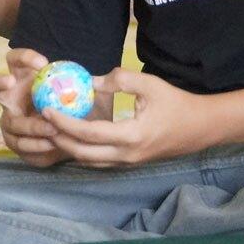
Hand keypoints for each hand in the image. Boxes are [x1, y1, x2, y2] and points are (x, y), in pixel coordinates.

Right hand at [0, 48, 88, 167]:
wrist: (82, 139)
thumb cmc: (83, 109)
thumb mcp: (90, 95)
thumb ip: (93, 86)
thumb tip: (104, 81)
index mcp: (26, 78)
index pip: (14, 59)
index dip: (23, 58)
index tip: (43, 64)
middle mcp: (12, 98)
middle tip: (11, 83)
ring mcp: (11, 120)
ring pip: (10, 123)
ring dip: (30, 127)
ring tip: (52, 131)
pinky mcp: (16, 142)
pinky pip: (20, 145)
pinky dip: (36, 147)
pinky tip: (53, 147)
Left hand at [39, 68, 218, 166]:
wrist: (201, 127)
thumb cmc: (176, 103)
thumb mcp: (150, 84)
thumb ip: (120, 80)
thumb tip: (91, 81)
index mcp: (131, 136)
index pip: (89, 133)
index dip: (65, 123)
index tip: (48, 110)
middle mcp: (126, 155)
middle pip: (83, 154)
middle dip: (59, 139)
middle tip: (42, 121)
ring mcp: (128, 163)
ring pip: (89, 161)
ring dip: (68, 147)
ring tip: (52, 129)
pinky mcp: (129, 163)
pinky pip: (99, 162)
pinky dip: (82, 151)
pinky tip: (73, 136)